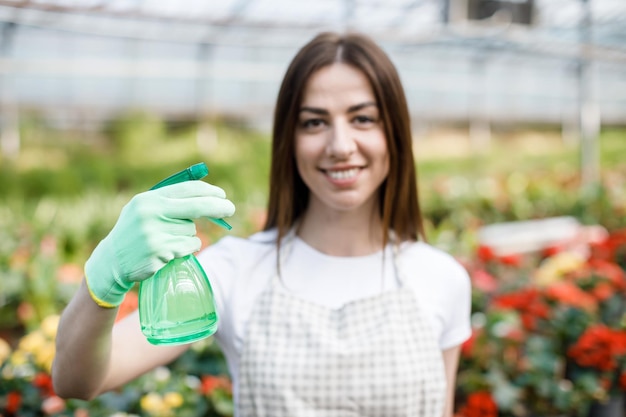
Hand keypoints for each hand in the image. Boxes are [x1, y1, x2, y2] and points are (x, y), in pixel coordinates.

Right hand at [84, 181, 234, 307]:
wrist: (112, 260)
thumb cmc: (135, 231)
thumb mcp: (144, 209)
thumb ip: (171, 201)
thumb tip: (208, 196)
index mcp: (149, 199)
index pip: (186, 190)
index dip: (208, 192)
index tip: (222, 195)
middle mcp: (151, 214)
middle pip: (196, 208)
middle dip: (217, 208)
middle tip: (231, 209)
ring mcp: (155, 234)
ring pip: (192, 231)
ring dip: (189, 235)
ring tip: (168, 239)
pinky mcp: (160, 253)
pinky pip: (189, 247)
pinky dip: (186, 248)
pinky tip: (169, 250)